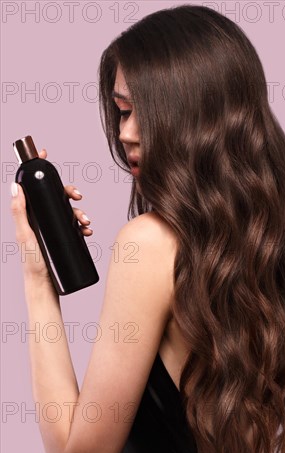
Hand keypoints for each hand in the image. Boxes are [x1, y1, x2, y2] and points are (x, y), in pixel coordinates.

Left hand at [10, 147, 93, 282]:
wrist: (45, 285)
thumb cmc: (32, 264)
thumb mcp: (25, 236)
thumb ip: (19, 212)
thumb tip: (15, 185)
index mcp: (29, 214)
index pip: (33, 186)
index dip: (38, 168)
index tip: (44, 154)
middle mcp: (40, 218)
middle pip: (55, 195)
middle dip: (69, 192)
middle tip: (78, 196)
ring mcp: (51, 228)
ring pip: (67, 210)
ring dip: (79, 212)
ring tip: (85, 222)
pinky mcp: (62, 237)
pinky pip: (74, 225)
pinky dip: (83, 225)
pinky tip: (87, 230)